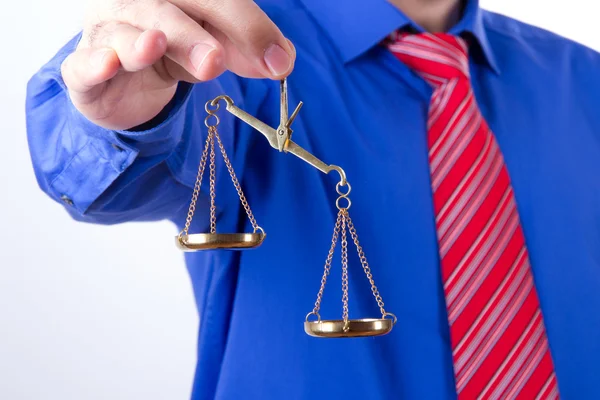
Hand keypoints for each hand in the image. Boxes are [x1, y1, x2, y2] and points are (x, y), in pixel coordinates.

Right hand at [61, 0, 295, 129]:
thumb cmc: (173, 55)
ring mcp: (107, 32)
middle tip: (216, 60)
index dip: (245, 24)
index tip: (277, 60)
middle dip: (195, 34)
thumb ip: (246, 51)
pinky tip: (108, 63)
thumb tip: (282, 61)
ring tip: (156, 46)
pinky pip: (83, 64)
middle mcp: (138, 2)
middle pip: (168, 8)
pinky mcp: (84, 72)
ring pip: (125, 30)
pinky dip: (94, 63)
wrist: (127, 87)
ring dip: (142, 42)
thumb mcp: (214, 49)